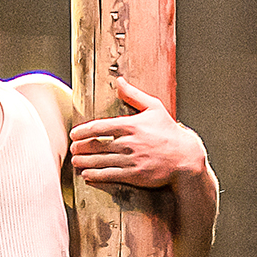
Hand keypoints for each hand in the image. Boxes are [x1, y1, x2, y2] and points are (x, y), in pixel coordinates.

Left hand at [66, 82, 204, 191]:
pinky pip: (109, 175)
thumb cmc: (169, 132)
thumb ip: (134, 95)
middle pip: (96, 145)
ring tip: (75, 160)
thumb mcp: (154, 108)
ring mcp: (131, 160)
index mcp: (131, 125)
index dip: (82, 131)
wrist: (185, 158)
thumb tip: (119, 81)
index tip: (74, 133)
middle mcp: (128, 143)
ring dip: (84, 161)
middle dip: (80, 147)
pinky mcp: (134, 175)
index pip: (98, 127)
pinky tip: (86, 174)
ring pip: (100, 161)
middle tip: (72, 148)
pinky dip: (95, 175)